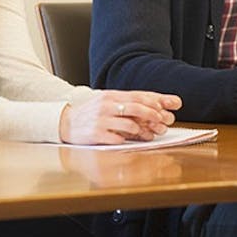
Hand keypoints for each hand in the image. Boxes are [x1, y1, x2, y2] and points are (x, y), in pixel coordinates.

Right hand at [59, 90, 180, 144]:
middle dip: (152, 114)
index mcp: (111, 95)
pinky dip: (126, 140)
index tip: (170, 105)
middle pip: (135, 107)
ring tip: (149, 135)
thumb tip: (153, 109)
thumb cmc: (92, 113)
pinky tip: (130, 141)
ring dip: (142, 130)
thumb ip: (127, 104)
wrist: (66, 122)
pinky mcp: (96, 134)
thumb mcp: (108, 103)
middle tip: (163, 120)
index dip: (155, 100)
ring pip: (128, 123)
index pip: (137, 95)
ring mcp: (101, 119)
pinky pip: (117, 138)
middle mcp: (107, 105)